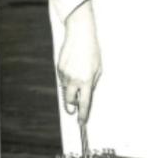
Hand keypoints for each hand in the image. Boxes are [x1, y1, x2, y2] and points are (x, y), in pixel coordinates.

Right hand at [57, 0, 101, 123]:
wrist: (80, 34)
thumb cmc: (92, 50)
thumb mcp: (98, 68)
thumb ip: (93, 82)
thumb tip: (87, 94)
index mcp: (87, 80)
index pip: (84, 103)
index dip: (83, 114)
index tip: (81, 122)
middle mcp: (74, 79)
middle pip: (70, 101)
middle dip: (73, 104)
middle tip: (75, 104)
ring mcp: (64, 74)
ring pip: (66, 89)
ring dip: (71, 88)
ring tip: (78, 73)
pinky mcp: (58, 68)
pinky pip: (62, 79)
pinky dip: (67, 77)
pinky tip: (73, 66)